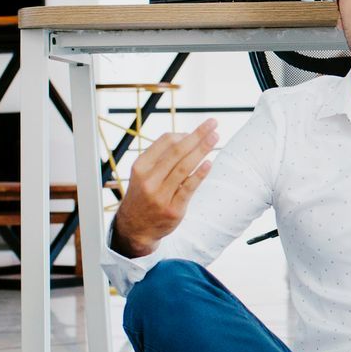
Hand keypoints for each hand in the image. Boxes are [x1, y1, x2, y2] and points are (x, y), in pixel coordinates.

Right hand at [111, 118, 217, 256]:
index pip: (165, 142)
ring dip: (202, 149)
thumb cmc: (144, 194)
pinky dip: (199, 174)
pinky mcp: (173, 209)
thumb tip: (188, 136)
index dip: (184, 134)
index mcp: (140, 166)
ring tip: (215, 137)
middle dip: (197, 135)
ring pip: (184, 167)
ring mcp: (160, 195)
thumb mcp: (143, 173)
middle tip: (213, 124)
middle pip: (177, 151)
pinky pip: (188, 188)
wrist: (135, 228)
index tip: (198, 131)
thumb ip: (161, 156)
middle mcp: (149, 180)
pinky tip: (209, 163)